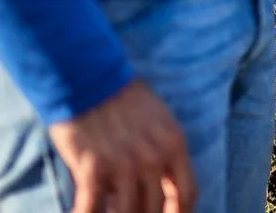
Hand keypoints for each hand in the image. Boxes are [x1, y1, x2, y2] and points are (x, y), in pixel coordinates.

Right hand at [48, 80, 196, 212]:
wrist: (89, 76)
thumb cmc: (123, 97)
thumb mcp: (159, 120)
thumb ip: (163, 153)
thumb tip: (162, 188)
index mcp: (174, 144)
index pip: (186, 194)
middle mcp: (153, 159)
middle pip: (156, 209)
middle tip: (135, 210)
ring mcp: (124, 166)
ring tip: (112, 210)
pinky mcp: (93, 169)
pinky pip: (92, 210)